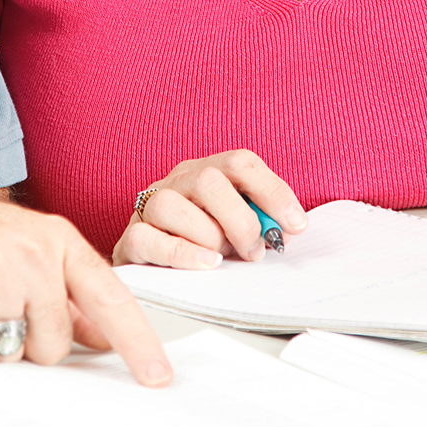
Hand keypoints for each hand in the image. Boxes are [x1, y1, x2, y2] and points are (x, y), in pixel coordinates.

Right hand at [0, 181, 171, 387]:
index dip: (138, 343)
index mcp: (56, 240)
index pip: (110, 299)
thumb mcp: (22, 250)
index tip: (157, 377)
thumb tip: (105, 335)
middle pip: (53, 344)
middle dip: (22, 342)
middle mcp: (33, 252)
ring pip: (10, 352)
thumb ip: (66, 293)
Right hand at [113, 150, 307, 268]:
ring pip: (173, 206)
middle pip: (210, 181)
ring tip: (221, 258)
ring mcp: (149, 206)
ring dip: (208, 238)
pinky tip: (206, 264)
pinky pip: (148, 238)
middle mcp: (177, 181)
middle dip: (241, 221)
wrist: (153, 263)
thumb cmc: (202, 242)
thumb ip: (259, 219)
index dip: (272, 192)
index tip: (295, 225)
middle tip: (254, 252)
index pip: (240, 162)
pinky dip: (181, 253)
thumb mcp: (235, 224)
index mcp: (206, 171)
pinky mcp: (131, 238)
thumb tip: (288, 228)